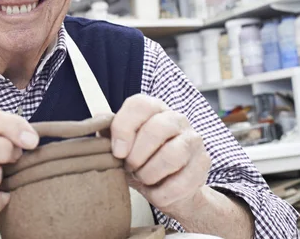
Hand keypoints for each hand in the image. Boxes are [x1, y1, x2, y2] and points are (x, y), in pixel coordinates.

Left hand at [110, 94, 210, 217]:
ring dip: (149, 174)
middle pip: (157, 128)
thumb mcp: (121, 146)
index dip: (124, 128)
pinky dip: (162, 193)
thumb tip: (96, 122)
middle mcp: (176, 119)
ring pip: (171, 155)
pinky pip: (181, 182)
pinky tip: (157, 191)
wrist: (169, 189)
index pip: (139, 105)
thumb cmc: (141, 162)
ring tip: (144, 178)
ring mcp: (193, 140)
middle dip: (137, 156)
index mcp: (153, 109)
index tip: (117, 152)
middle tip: (130, 168)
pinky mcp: (203, 164)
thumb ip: (107, 132)